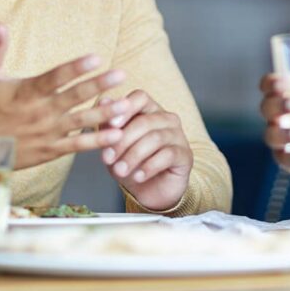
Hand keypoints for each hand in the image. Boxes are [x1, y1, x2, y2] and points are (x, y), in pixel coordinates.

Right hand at [0, 24, 130, 168]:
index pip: (55, 77)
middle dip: (100, 85)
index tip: (97, 57)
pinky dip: (97, 141)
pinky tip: (117, 134)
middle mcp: (39, 112)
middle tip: (122, 74)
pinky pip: (77, 146)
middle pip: (75, 97)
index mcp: (26, 92)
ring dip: (105, 113)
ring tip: (127, 105)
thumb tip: (0, 22)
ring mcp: (46, 133)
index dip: (76, 67)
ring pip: (81, 122)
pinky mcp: (49, 150)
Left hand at [99, 90, 192, 210]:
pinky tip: (138, 176)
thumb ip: (108, 124)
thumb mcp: (114, 146)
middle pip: (145, 121)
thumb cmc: (131, 164)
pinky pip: (168, 155)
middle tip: (107, 158)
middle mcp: (167, 119)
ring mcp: (178, 136)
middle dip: (123, 141)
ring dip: (133, 156)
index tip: (111, 125)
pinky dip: (149, 167)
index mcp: (149, 111)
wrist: (149, 192)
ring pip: (155, 138)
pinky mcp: (185, 155)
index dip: (125, 109)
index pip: (140, 97)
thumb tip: (104, 101)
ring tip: (119, 171)